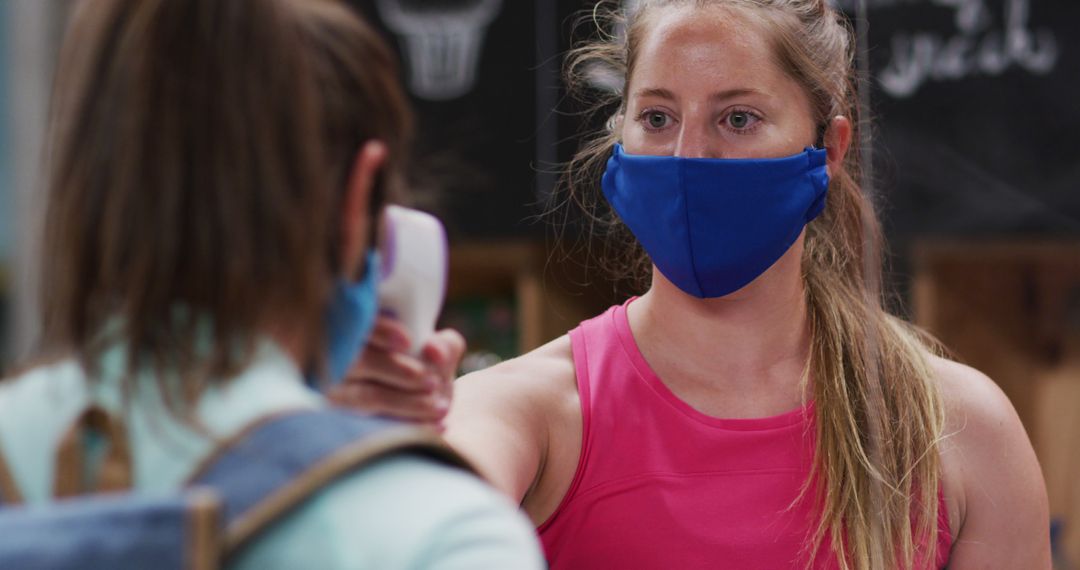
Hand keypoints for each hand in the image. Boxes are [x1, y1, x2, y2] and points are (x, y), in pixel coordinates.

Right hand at [328, 316, 464, 429]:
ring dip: (406, 403)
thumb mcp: (438, 357)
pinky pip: (374, 428)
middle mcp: (341, 361)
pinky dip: (411, 427)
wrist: (422, 412)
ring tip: (441, 408)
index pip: (358, 323)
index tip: (407, 341)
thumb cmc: (425, 374)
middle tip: (431, 382)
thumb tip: (434, 351)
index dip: (380, 330)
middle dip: (397, 370)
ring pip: (365, 397)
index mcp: (361, 333)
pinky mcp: (348, 424)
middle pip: (358, 361)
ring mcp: (340, 394)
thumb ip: (443, 346)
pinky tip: (439, 428)